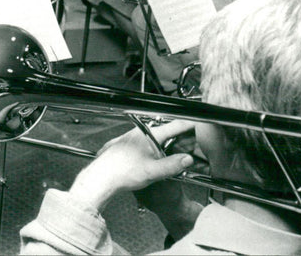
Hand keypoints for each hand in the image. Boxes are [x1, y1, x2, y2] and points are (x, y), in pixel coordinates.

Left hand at [68, 121, 194, 210]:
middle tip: (192, 141)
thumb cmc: (121, 172)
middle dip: (180, 135)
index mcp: (147, 134)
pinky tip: (158, 157)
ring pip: (156, 136)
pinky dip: (157, 147)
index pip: (173, 125)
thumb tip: (187, 159)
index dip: (189, 124)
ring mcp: (131, 138)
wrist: (101, 177)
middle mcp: (139, 132)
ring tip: (178, 151)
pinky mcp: (127, 145)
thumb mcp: (152, 171)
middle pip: (165, 130)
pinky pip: (147, 142)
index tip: (200, 123)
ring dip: (168, 142)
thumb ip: (172, 165)